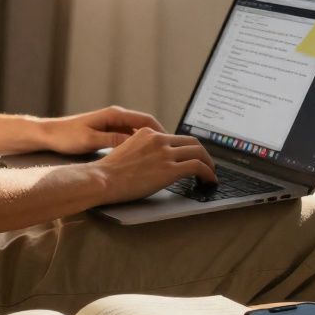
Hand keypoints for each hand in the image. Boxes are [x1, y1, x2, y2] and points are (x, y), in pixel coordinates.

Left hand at [40, 105, 166, 154]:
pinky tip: (140, 158)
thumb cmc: (66, 136)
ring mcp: (111, 124)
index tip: (172, 143)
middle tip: (170, 153)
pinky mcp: (107, 132)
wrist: (48, 134)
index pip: (146, 120)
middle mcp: (115, 117)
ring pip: (137, 133)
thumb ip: (112, 140)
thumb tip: (134, 141)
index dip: (161, 132)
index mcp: (114, 115)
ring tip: (159, 157)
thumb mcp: (90, 140)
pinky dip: (137, 146)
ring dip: (149, 143)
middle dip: (159, 138)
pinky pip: (128, 138)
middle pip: (145, 126)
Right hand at [89, 127, 217, 203]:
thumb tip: (152, 161)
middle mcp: (158, 139)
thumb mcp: (125, 150)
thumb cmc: (109, 172)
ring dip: (209, 164)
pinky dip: (208, 173)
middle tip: (207, 164)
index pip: (175, 137)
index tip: (192, 156)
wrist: (103, 179)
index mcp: (147, 133)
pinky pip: (198, 167)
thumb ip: (142, 150)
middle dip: (203, 154)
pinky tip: (209, 180)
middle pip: (191, 142)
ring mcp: (165, 153)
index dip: (188, 148)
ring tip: (211, 174)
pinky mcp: (170, 169)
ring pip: (198, 153)